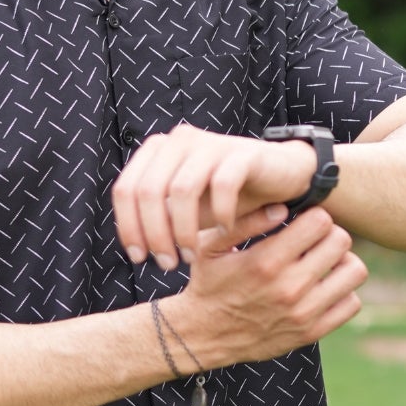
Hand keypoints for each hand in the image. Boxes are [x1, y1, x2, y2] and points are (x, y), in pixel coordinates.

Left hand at [112, 122, 318, 271]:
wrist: (280, 176)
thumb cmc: (226, 195)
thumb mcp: (185, 211)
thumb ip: (159, 220)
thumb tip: (135, 246)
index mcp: (158, 151)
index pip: (126, 189)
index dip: (127, 227)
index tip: (139, 258)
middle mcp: (179, 141)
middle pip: (148, 190)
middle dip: (154, 234)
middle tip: (167, 264)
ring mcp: (210, 143)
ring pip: (181, 190)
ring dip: (183, 230)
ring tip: (190, 255)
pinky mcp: (242, 152)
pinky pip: (223, 184)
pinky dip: (220, 212)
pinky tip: (225, 229)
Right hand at [170, 205, 367, 369]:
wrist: (203, 335)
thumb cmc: (208, 282)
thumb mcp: (211, 246)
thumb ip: (245, 222)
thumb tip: (282, 207)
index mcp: (266, 262)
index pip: (320, 222)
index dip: (313, 217)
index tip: (302, 224)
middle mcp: (289, 288)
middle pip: (341, 241)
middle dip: (329, 235)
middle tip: (314, 241)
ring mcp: (303, 313)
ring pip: (354, 271)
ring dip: (342, 262)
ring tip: (323, 263)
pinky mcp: (311, 332)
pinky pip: (351, 303)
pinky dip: (342, 292)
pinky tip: (322, 288)